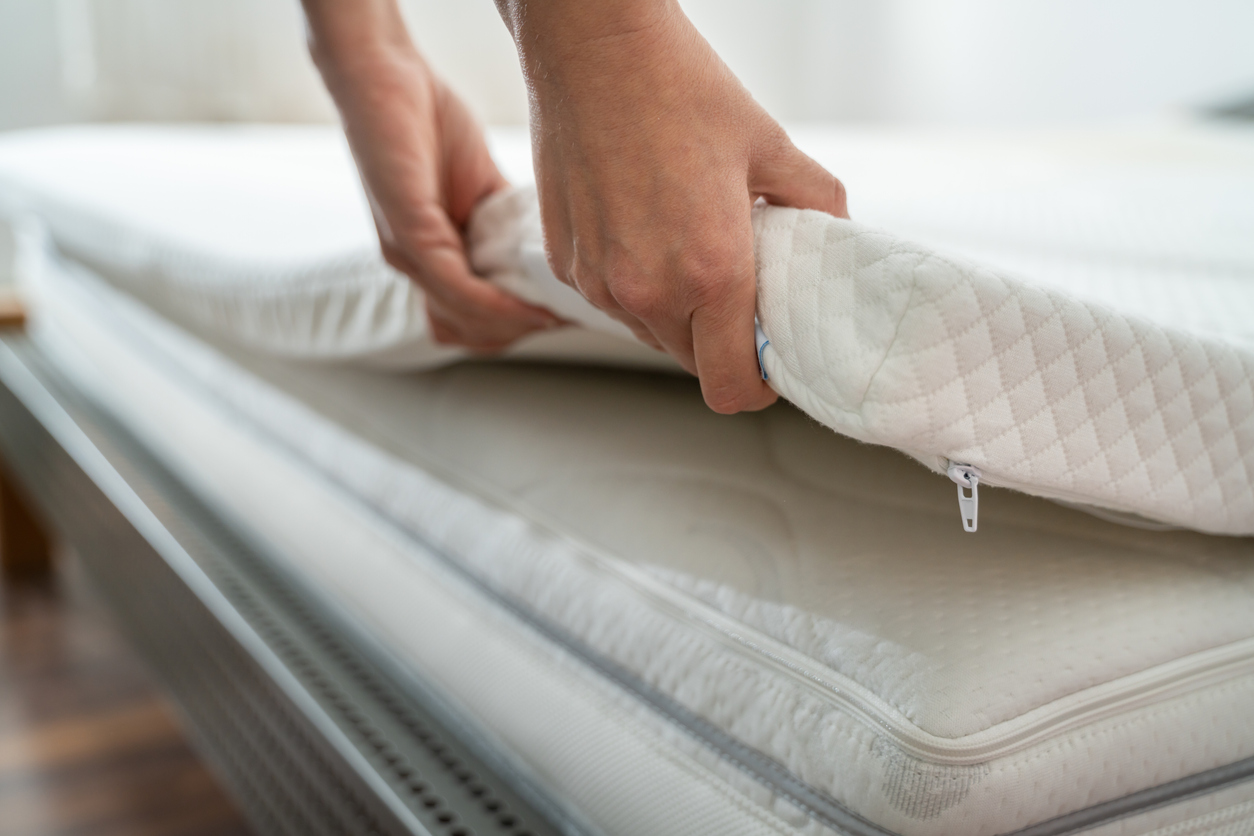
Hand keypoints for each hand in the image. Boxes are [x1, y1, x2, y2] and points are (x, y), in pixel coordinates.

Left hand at [304, 0, 560, 349]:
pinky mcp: (407, 231)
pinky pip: (455, 285)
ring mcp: (406, 252)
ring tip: (551, 313)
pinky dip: (496, 303)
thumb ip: (505, 220)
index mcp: (428, 256)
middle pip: (466, 332)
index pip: (466, 321)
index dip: (512, 328)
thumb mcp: (480, 182)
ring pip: (462, 318)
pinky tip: (529, 301)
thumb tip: (544, 246)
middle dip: (516, 332)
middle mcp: (411, 263)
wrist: (382, 70)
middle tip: (559, 316)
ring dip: (511, 324)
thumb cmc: (425, 118)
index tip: (558, 317)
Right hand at [498, 0, 846, 411]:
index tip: (767, 359)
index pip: (731, 386)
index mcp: (711, 272)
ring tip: (688, 247)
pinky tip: (644, 228)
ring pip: (649, 334)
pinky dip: (633, 284)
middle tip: (738, 290)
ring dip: (675, 313)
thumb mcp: (770, 145)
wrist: (591, 46)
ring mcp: (599, 281)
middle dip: (720, 343)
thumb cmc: (677, 86)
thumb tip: (835, 236)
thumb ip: (815, 204)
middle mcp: (648, 290)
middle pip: (692, 365)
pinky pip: (609, 300)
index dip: (758, 384)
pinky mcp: (565, 262)